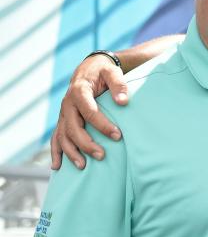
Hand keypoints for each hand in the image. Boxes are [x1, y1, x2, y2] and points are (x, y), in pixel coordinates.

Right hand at [50, 54, 126, 169]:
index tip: (118, 135)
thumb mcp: (112, 72)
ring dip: (71, 152)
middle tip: (102, 155)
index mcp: (79, 92)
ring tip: (83, 166)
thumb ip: (119, 85)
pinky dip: (56, 152)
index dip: (103, 125)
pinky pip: (56, 137)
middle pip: (73, 127)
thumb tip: (123, 101)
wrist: (89, 69)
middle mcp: (67, 104)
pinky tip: (57, 166)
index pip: (90, 112)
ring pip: (63, 135)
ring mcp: (64, 114)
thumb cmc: (103, 72)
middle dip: (86, 143)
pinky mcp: (63, 120)